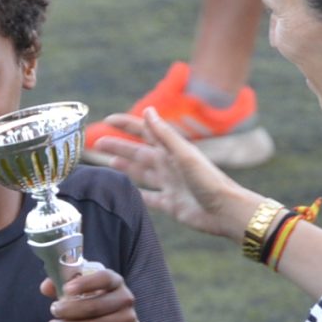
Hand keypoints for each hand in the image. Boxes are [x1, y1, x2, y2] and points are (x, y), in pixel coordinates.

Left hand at [42, 262, 139, 321]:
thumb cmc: (97, 305)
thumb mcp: (81, 292)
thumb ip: (62, 285)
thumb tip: (45, 286)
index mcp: (115, 281)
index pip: (104, 278)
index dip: (85, 283)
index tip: (66, 290)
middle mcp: (125, 299)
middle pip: (94, 306)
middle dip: (69, 310)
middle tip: (53, 311)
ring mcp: (128, 320)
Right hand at [97, 106, 259, 239]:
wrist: (225, 211)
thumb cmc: (208, 180)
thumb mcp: (184, 154)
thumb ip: (165, 134)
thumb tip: (147, 110)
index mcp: (172, 150)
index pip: (145, 132)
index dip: (127, 125)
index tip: (107, 120)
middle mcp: (169, 165)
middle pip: (138, 153)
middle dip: (119, 147)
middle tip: (96, 143)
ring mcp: (169, 185)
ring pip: (141, 174)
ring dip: (125, 167)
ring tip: (106, 163)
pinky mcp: (170, 204)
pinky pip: (148, 198)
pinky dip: (135, 195)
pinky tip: (123, 193)